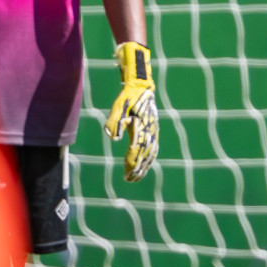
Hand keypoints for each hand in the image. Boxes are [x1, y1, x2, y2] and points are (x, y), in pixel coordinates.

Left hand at [104, 42, 158, 181]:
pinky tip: (144, 165)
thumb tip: (113, 138)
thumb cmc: (128, 96)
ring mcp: (153, 131)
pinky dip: (148, 159)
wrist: (141, 86)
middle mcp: (150, 131)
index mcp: (142, 127)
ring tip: (136, 177)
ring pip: (150, 153)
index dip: (132, 163)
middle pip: (145, 155)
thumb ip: (115, 121)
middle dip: (138, 169)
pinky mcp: (153, 130)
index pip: (137, 149)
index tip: (126, 173)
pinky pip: (152, 148)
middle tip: (129, 180)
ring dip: (144, 166)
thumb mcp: (119, 106)